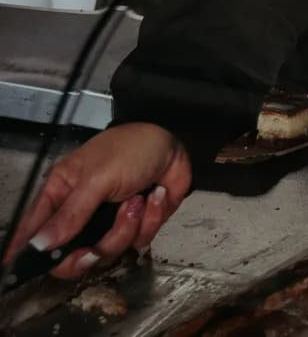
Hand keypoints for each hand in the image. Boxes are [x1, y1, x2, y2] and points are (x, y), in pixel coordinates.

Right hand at [3, 123, 189, 280]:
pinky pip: (139, 240)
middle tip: (96, 249)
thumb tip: (40, 244)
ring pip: (109, 252)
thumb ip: (71, 213)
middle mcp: (81, 214)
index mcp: (61, 195)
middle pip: (71, 257)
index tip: (36, 267)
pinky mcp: (137, 225)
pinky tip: (154, 196)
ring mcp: (109, 222)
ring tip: (137, 200)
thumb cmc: (130, 148)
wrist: (174, 143)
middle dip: (90, 253)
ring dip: (127, 227)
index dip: (31, 253)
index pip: (35, 231)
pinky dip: (150, 219)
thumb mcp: (97, 178)